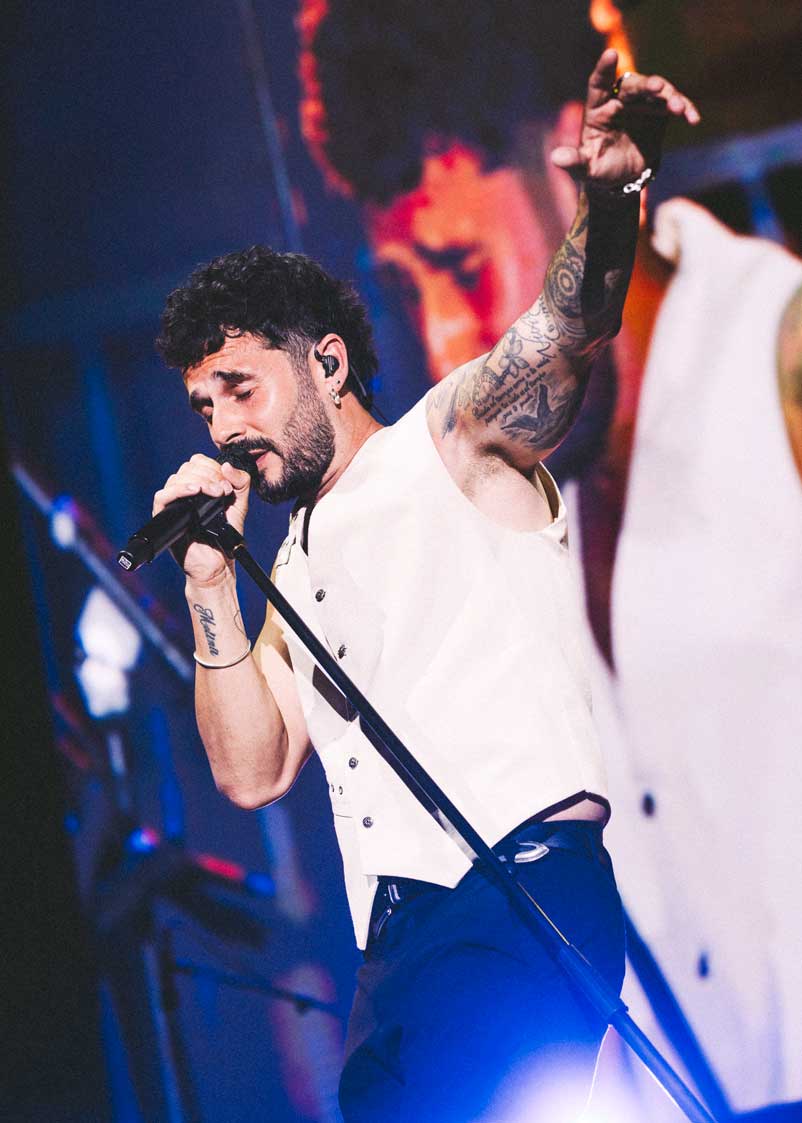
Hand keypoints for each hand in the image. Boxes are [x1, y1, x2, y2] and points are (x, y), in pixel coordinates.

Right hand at [152, 454, 251, 583]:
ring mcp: (172, 504)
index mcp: (198, 486)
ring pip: (176, 479)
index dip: (212, 466)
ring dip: (199, 482)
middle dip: (209, 475)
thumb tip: (226, 465)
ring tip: (216, 494)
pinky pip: (162, 496)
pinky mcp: (164, 516)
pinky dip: (178, 490)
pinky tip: (195, 491)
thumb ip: (240, 482)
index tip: (226, 482)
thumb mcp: (239, 504)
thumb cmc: (225, 535)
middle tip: (223, 490)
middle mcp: (183, 492)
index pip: (197, 463)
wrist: (218, 562)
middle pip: (187, 468)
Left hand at [551, 49, 699, 190]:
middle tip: (659, 88)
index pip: (599, 84)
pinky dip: (685, 109)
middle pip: (633, 85)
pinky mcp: (660, 113)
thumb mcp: (586, 170)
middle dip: (647, 85)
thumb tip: (556, 158)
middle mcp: (620, 101)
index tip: (611, 54)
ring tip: (679, 109)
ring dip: (670, 97)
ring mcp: (641, 105)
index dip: (604, 69)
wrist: (623, 180)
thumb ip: (574, 162)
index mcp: (598, 109)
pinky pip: (674, 105)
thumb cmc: (600, 171)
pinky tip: (693, 118)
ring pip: (657, 92)